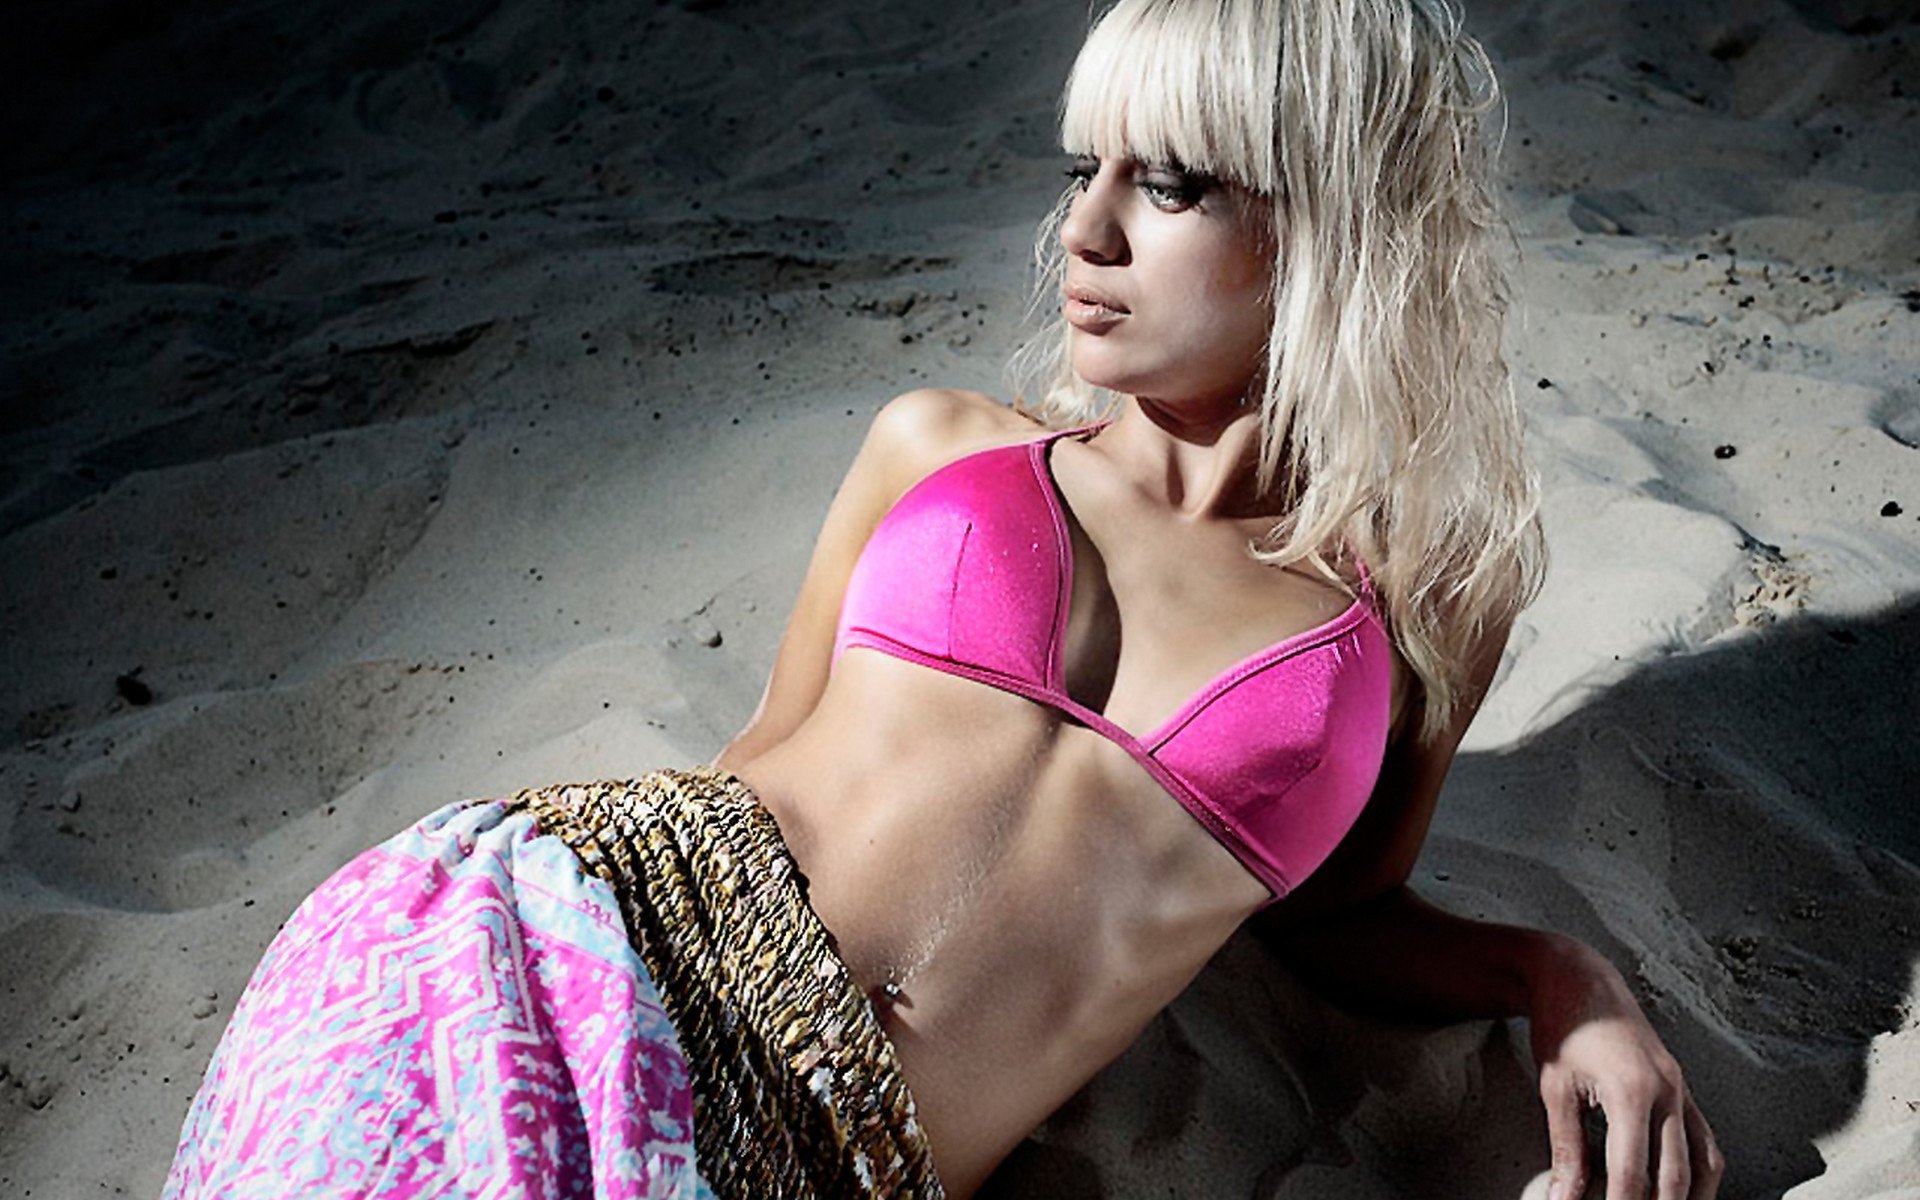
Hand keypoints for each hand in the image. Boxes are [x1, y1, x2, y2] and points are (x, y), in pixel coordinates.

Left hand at [1526, 939, 1724, 1199]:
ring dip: (1689, 1199)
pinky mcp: (1684, 1088)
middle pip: (1673, 1177)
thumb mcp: (1556, 1089)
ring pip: (1703, 1163)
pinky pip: (1706, 1141)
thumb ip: (1566, 1149)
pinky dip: (1701, 1174)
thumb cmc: (1564, 1027)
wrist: (1581, 980)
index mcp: (1633, 1092)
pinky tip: (1685, 1193)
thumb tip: (1563, 1199)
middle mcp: (1669, 1092)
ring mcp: (1682, 1090)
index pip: (1632, 1174)